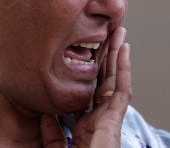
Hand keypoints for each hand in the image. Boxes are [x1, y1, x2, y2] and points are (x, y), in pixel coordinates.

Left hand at [41, 27, 131, 146]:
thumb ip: (50, 138)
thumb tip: (46, 115)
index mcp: (83, 130)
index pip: (85, 96)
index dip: (85, 75)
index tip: (82, 56)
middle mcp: (98, 122)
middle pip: (101, 83)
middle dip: (103, 59)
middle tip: (104, 35)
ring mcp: (108, 120)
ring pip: (113, 81)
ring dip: (116, 55)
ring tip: (117, 32)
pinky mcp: (114, 121)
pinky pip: (120, 90)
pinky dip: (123, 68)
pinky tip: (123, 48)